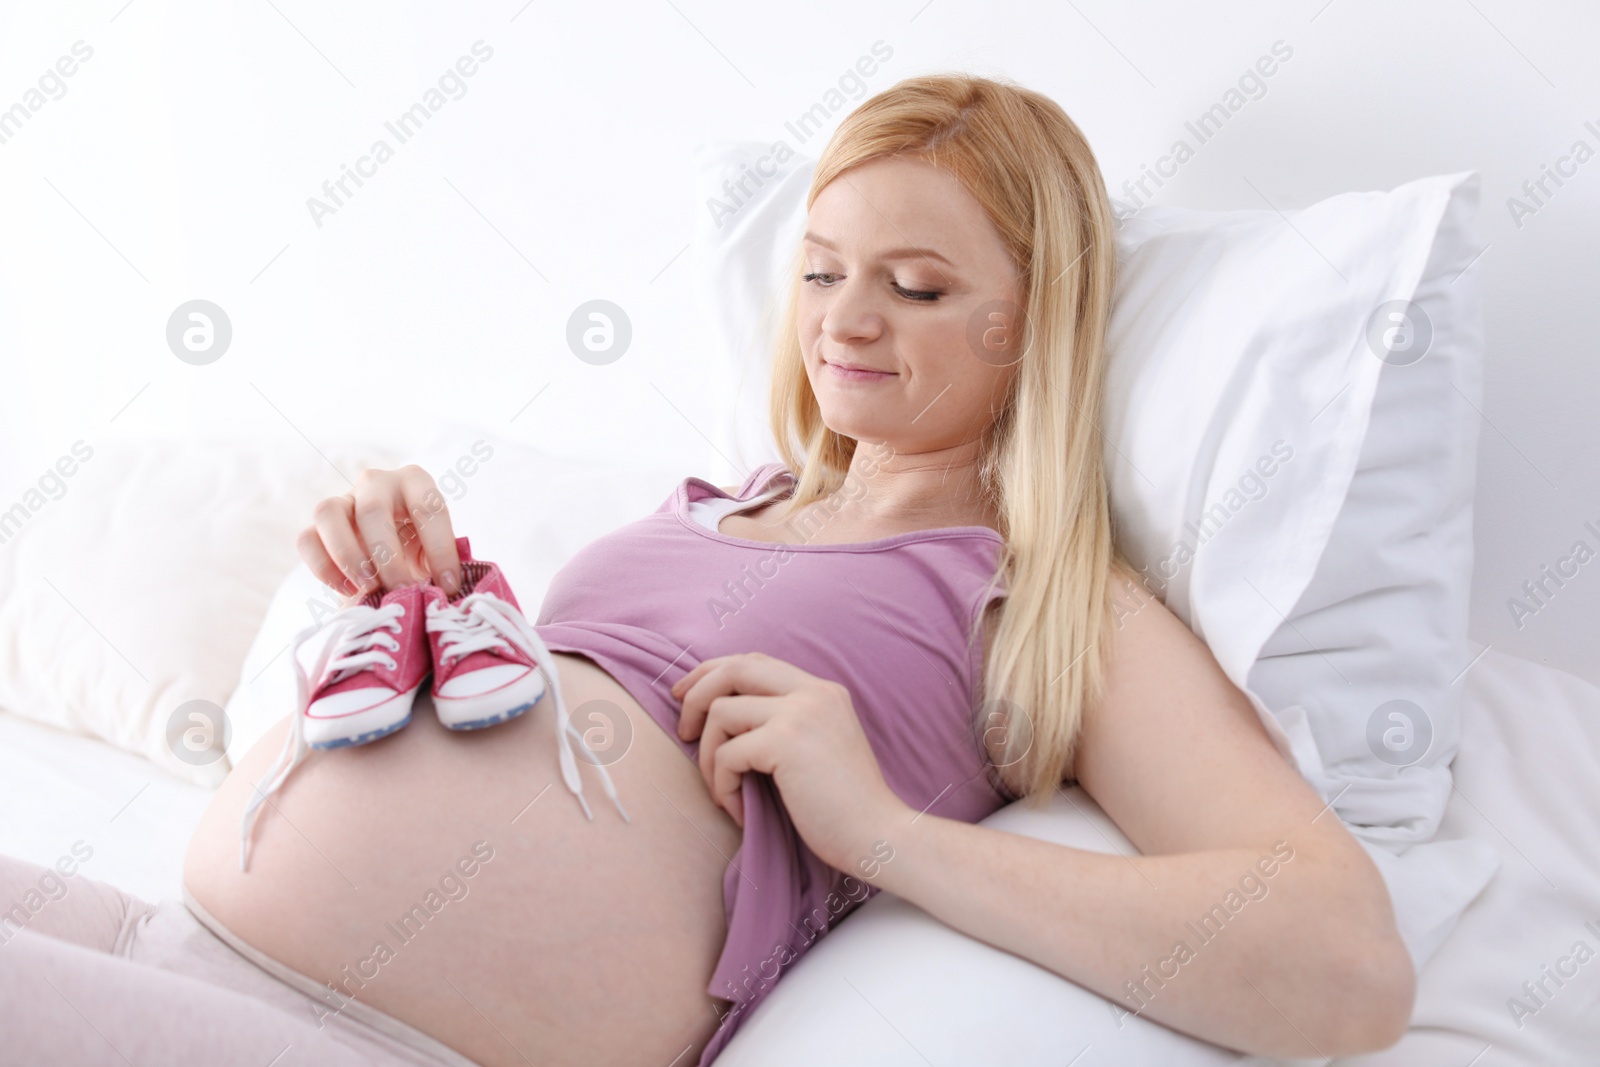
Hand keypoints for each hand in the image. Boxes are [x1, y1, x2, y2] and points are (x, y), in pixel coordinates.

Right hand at [296, 465, 460, 598]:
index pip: (427, 508)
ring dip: (348, 555)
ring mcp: (342, 500)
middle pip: (372, 510)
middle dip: (387, 557)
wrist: (391, 558)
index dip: (440, 550)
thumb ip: (442, 565)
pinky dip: (324, 568)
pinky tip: (348, 590)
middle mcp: (375, 483)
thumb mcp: (438, 554)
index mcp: (415, 482)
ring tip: (369, 587)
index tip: (448, 586)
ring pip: (328, 513)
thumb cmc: (421, 552)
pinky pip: (306, 539)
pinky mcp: (316, 526)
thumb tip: (444, 589)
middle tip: (401, 590)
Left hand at [672, 652, 911, 873]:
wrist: (878, 835)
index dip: (713, 672)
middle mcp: (813, 692)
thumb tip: (720, 716)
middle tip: (681, 731)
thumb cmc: (845, 806)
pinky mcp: (786, 743)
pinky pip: (726, 754)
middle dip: (696, 696)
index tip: (687, 695)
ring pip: (722, 712)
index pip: (755, 661)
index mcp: (822, 690)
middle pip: (734, 669)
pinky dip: (720, 783)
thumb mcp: (820, 747)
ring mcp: (800, 714)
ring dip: (706, 754)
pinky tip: (737, 808)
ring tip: (722, 789)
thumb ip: (785, 723)